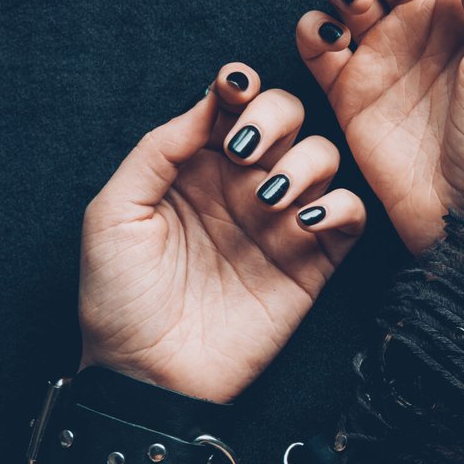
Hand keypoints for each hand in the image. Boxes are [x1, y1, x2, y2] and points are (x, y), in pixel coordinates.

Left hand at [78, 64, 366, 402]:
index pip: (233, 105)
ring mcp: (282, 222)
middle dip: (277, 116)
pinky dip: (340, 207)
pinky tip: (303, 224)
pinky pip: (350, 214)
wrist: (149, 376)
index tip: (233, 92)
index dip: (240, 87)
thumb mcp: (113, 215)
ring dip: (306, 163)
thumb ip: (156, 152)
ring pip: (325, 157)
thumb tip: (207, 104)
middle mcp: (244, 186)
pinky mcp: (314, 262)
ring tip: (269, 200)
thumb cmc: (119, 300)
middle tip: (248, 152)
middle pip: (288, 117)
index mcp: (196, 167)